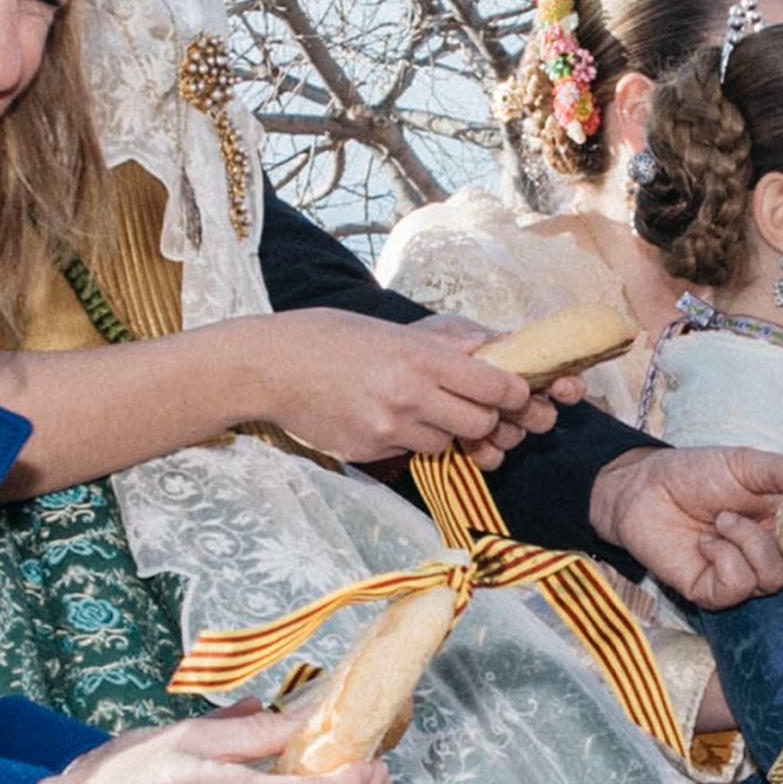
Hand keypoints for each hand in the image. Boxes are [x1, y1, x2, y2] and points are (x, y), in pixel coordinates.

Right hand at [263, 309, 538, 463]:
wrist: (270, 366)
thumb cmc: (329, 337)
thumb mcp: (391, 331)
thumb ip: (442, 347)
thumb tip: (490, 351)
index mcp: (421, 357)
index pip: (497, 387)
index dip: (512, 393)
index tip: (510, 391)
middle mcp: (410, 395)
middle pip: (481, 424)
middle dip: (484, 419)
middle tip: (470, 406)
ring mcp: (388, 428)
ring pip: (446, 443)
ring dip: (444, 431)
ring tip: (417, 408)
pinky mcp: (369, 451)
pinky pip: (409, 452)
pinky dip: (408, 440)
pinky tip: (382, 417)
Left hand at [590, 444, 782, 609]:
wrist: (642, 488)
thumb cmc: (693, 473)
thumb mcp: (744, 462)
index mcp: (780, 522)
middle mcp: (765, 552)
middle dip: (781, 539)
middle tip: (748, 511)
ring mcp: (739, 573)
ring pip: (772, 579)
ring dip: (748, 544)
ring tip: (721, 520)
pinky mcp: (712, 591)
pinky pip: (737, 587)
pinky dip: (725, 559)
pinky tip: (706, 542)